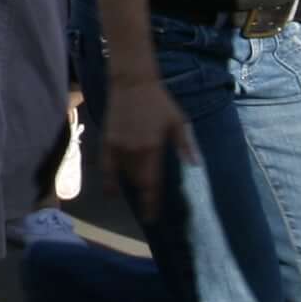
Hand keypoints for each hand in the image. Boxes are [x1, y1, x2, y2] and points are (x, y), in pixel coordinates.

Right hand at [97, 74, 193, 222]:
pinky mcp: (107, 141)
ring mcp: (117, 147)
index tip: (151, 218)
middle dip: (144, 192)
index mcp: (152, 148)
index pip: (151, 184)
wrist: (133, 83)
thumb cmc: (159, 102)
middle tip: (150, 200)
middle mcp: (133, 151)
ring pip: (123, 175)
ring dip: (131, 184)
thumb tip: (194, 165)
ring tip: (138, 190)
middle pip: (137, 181)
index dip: (150, 203)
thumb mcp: (178, 122)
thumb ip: (185, 145)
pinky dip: (109, 181)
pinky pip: (106, 167)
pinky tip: (112, 192)